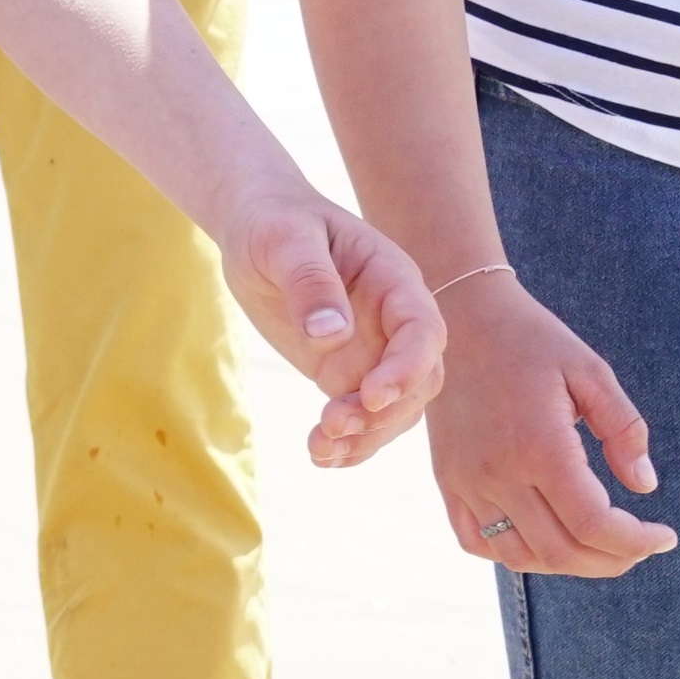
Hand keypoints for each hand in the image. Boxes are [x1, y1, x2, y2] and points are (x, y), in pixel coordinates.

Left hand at [213, 190, 448, 468]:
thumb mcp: (284, 240)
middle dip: (384, 412)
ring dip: (367, 435)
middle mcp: (394, 321)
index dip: (406, 367)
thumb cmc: (273, 222)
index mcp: (394, 280)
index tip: (370, 394)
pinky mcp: (345, 372)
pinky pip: (362, 416)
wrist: (256, 228)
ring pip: (396, 408)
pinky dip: (349, 443)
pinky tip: (321, 455)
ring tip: (320, 447)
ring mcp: (374, 350)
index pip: (423, 331)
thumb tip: (330, 335)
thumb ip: (310, 281)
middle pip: (419, 379)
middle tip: (331, 423)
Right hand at [428, 280, 668, 575]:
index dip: (637, 541)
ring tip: (599, 546)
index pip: (594, 524)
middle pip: (562, 550)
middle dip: (612, 560)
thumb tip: (645, 486)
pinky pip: (478, 542)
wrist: (461, 319)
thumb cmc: (533, 341)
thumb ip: (624, 430)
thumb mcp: (592, 372)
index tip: (665, 536)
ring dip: (568, 563)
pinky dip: (516, 554)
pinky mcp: (448, 482)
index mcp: (540, 445)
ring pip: (521, 556)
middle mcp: (498, 473)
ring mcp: (467, 483)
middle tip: (640, 546)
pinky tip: (545, 539)